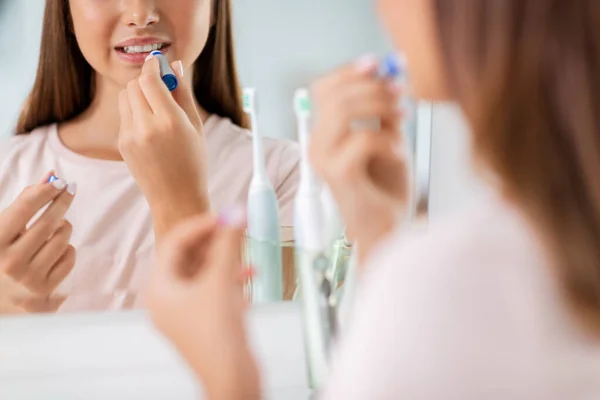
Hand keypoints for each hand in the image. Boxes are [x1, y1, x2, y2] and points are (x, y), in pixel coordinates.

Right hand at [0, 172, 75, 313]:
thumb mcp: (1, 230)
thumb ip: (21, 205)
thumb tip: (49, 178)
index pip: (24, 209)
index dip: (44, 191)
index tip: (59, 182)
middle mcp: (11, 262)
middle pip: (48, 222)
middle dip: (61, 202)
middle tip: (69, 189)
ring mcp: (30, 279)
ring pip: (62, 239)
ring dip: (64, 226)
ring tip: (57, 225)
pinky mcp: (46, 291)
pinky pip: (69, 258)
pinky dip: (67, 248)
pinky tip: (57, 248)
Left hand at [118, 57, 209, 238]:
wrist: (176, 198)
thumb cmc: (193, 162)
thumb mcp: (195, 126)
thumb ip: (184, 93)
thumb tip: (176, 65)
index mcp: (170, 121)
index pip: (150, 79)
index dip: (153, 66)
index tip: (158, 63)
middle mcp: (147, 127)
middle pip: (134, 85)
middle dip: (146, 81)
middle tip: (162, 87)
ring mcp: (130, 137)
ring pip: (125, 97)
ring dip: (138, 95)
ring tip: (156, 109)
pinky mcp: (122, 144)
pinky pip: (124, 115)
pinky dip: (135, 112)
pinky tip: (151, 128)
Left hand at [144, 209, 260, 399]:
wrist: (232, 379)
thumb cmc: (218, 338)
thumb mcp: (221, 281)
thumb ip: (228, 244)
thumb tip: (234, 214)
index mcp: (159, 288)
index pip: (175, 243)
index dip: (201, 225)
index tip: (223, 215)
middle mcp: (167, 299)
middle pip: (189, 257)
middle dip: (214, 242)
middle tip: (234, 228)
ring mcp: (185, 311)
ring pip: (204, 272)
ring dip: (225, 259)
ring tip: (245, 252)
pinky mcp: (203, 321)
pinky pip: (213, 289)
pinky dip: (230, 279)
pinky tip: (249, 277)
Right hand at [309, 57, 409, 263]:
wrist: (388, 228)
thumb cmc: (386, 188)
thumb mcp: (390, 139)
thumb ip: (386, 110)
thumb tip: (394, 74)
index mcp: (326, 134)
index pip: (324, 89)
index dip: (349, 72)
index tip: (378, 64)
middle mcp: (318, 144)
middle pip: (334, 95)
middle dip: (373, 87)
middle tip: (402, 93)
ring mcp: (324, 159)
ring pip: (343, 111)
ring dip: (380, 107)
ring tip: (404, 120)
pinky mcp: (337, 174)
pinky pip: (363, 139)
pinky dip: (389, 141)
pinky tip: (399, 154)